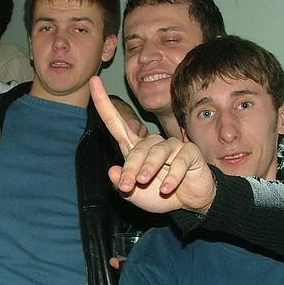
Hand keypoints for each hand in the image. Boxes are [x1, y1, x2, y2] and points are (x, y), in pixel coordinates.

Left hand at [90, 76, 216, 213]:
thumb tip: (112, 171)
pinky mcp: (189, 151)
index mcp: (134, 148)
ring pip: (156, 152)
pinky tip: (167, 188)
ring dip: (148, 169)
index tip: (93, 82)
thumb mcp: (135, 195)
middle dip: (130, 168)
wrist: (190, 202)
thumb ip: (122, 185)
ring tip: (145, 183)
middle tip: (127, 186)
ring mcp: (171, 145)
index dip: (104, 103)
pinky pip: (178, 160)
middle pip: (136, 148)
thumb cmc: (159, 194)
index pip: (116, 122)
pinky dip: (171, 176)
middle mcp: (152, 143)